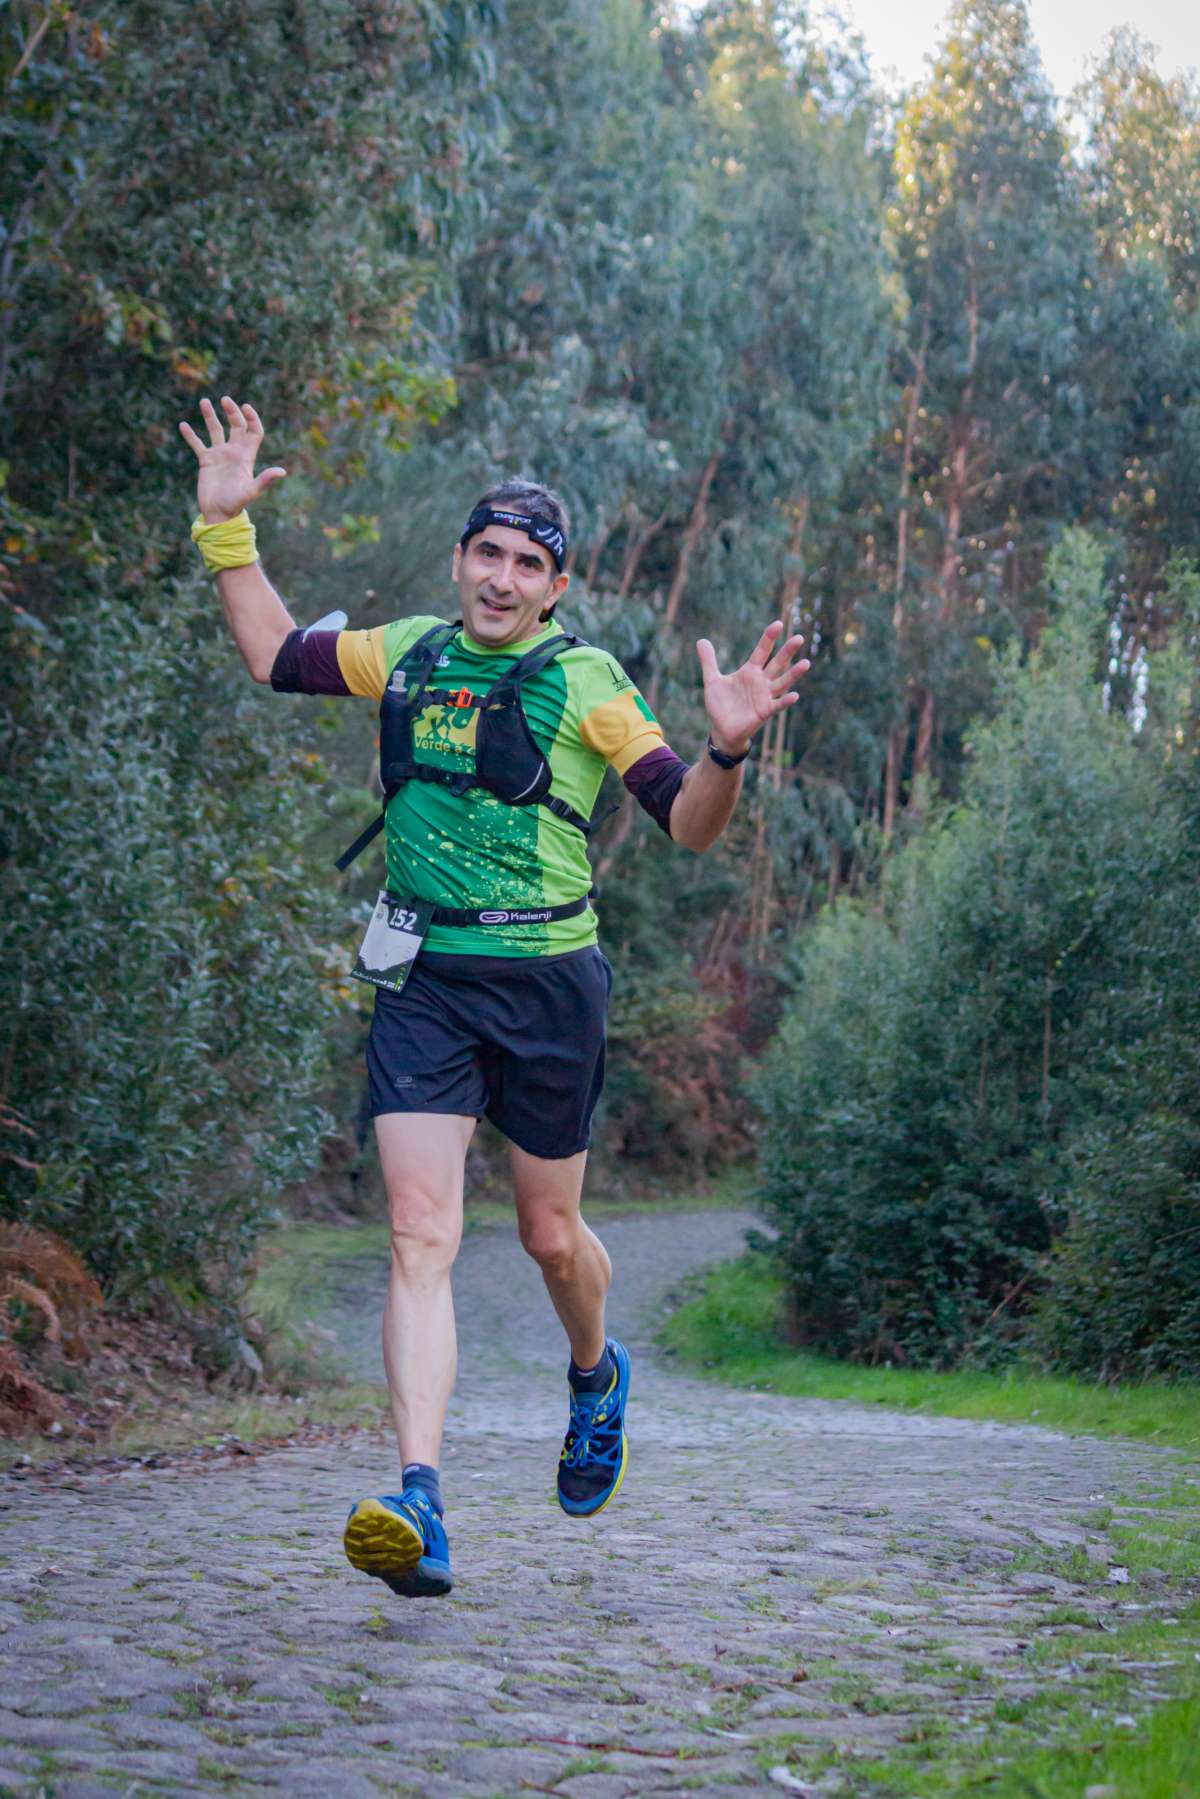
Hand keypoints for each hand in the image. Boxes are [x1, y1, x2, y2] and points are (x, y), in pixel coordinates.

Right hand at [178, 396, 286, 522]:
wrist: (219, 514)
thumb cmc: (236, 504)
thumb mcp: (251, 491)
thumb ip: (265, 480)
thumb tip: (282, 472)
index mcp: (246, 456)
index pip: (253, 431)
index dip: (252, 418)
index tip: (245, 407)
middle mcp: (234, 452)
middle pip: (236, 426)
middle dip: (232, 412)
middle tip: (225, 400)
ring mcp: (219, 455)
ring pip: (215, 430)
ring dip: (210, 416)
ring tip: (204, 401)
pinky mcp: (206, 461)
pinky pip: (197, 444)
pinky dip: (191, 435)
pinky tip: (183, 425)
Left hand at [696, 620, 810, 756]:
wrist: (722, 729)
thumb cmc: (720, 705)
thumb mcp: (712, 680)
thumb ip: (709, 661)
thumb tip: (701, 640)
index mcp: (749, 672)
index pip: (761, 651)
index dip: (769, 638)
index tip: (778, 624)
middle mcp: (761, 682)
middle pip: (777, 663)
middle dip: (787, 652)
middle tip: (799, 638)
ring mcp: (765, 696)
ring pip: (782, 682)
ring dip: (793, 674)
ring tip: (806, 663)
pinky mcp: (765, 711)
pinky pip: (777, 705)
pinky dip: (785, 701)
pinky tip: (794, 695)